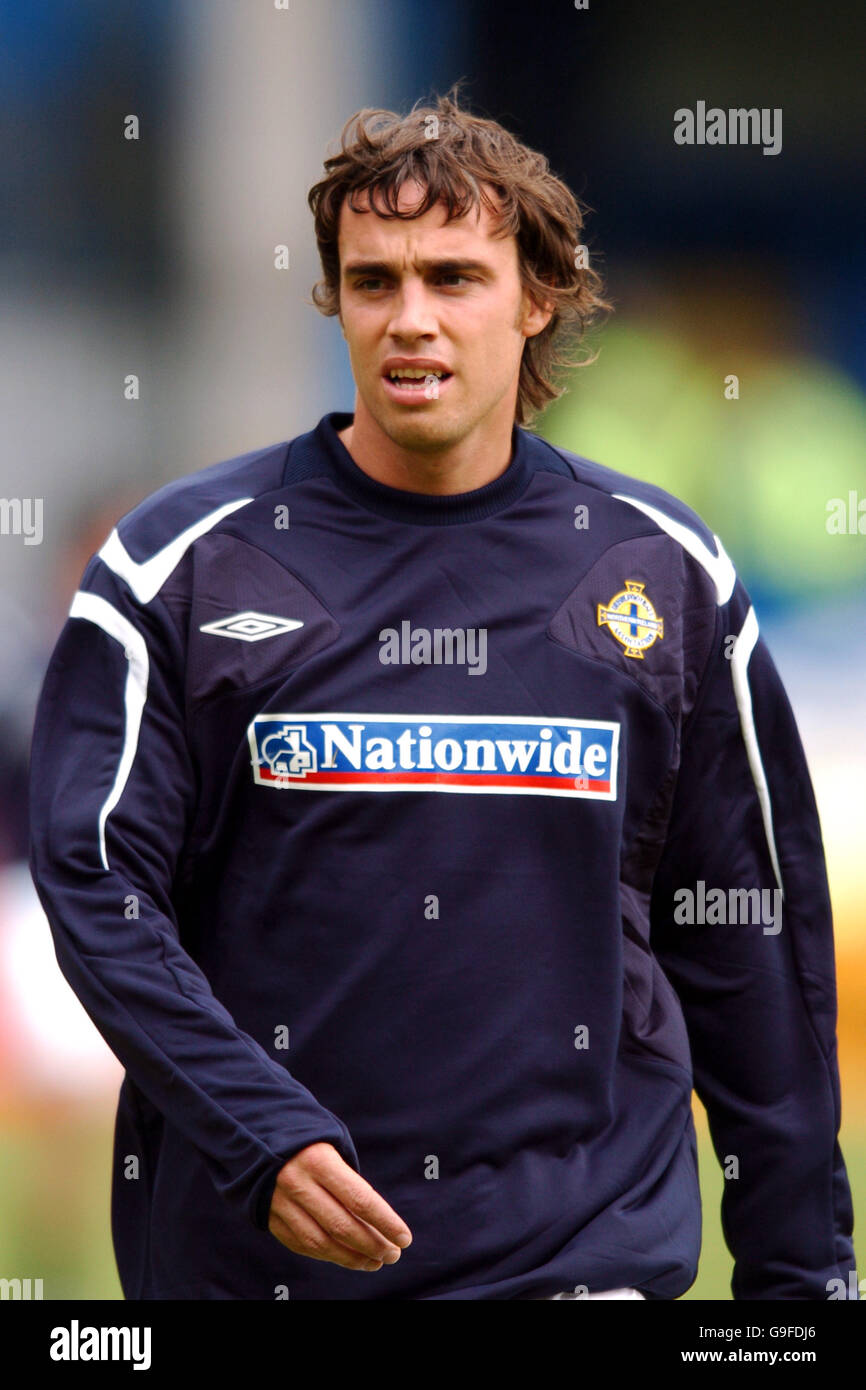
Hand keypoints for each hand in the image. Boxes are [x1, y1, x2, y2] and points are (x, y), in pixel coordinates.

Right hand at [267, 1141, 412, 1271]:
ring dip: (351, 1258)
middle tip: (393, 1255)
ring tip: (374, 1262)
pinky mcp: (267, 1216)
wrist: (253, 1130)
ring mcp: (278, 1203)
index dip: (385, 1223)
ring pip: (320, 1243)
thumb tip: (374, 1220)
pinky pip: (300, 1244)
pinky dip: (325, 1255)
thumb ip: (349, 1180)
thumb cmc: (306, 1136)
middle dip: (372, 1245)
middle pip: (341, 1226)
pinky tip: (345, 1257)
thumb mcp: (331, 1143)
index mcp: (318, 1160)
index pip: (360, 1200)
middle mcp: (297, 1183)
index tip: (404, 1238)